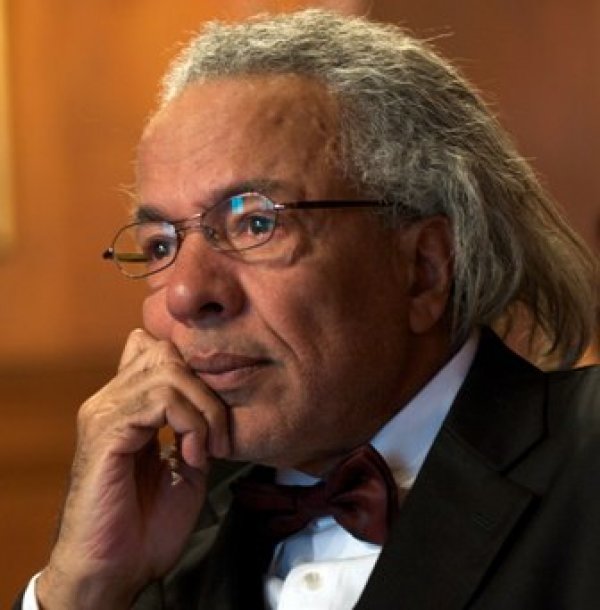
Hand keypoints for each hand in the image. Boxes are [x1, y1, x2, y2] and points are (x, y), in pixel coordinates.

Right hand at [36, 329, 230, 608]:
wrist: (115, 569)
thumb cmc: (148, 523)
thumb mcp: (185, 464)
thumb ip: (194, 426)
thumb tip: (215, 399)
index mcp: (127, 404)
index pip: (155, 349)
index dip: (194, 370)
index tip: (214, 415)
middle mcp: (111, 399)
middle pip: (167, 352)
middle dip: (206, 389)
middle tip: (218, 436)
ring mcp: (104, 412)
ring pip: (169, 371)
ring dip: (203, 410)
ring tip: (206, 450)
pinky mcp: (105, 431)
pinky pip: (160, 400)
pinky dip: (190, 424)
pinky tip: (192, 456)